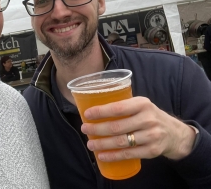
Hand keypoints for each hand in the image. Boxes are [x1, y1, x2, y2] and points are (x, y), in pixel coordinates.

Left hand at [81, 96, 195, 161]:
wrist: (175, 133)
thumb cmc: (150, 116)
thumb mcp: (140, 105)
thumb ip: (123, 106)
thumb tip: (94, 110)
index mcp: (142, 104)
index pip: (117, 108)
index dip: (100, 112)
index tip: (86, 114)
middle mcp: (148, 119)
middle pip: (116, 126)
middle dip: (97, 129)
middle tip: (84, 129)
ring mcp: (151, 135)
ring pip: (121, 142)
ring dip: (102, 144)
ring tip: (90, 144)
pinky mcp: (152, 150)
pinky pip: (128, 154)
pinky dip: (113, 156)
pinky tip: (102, 155)